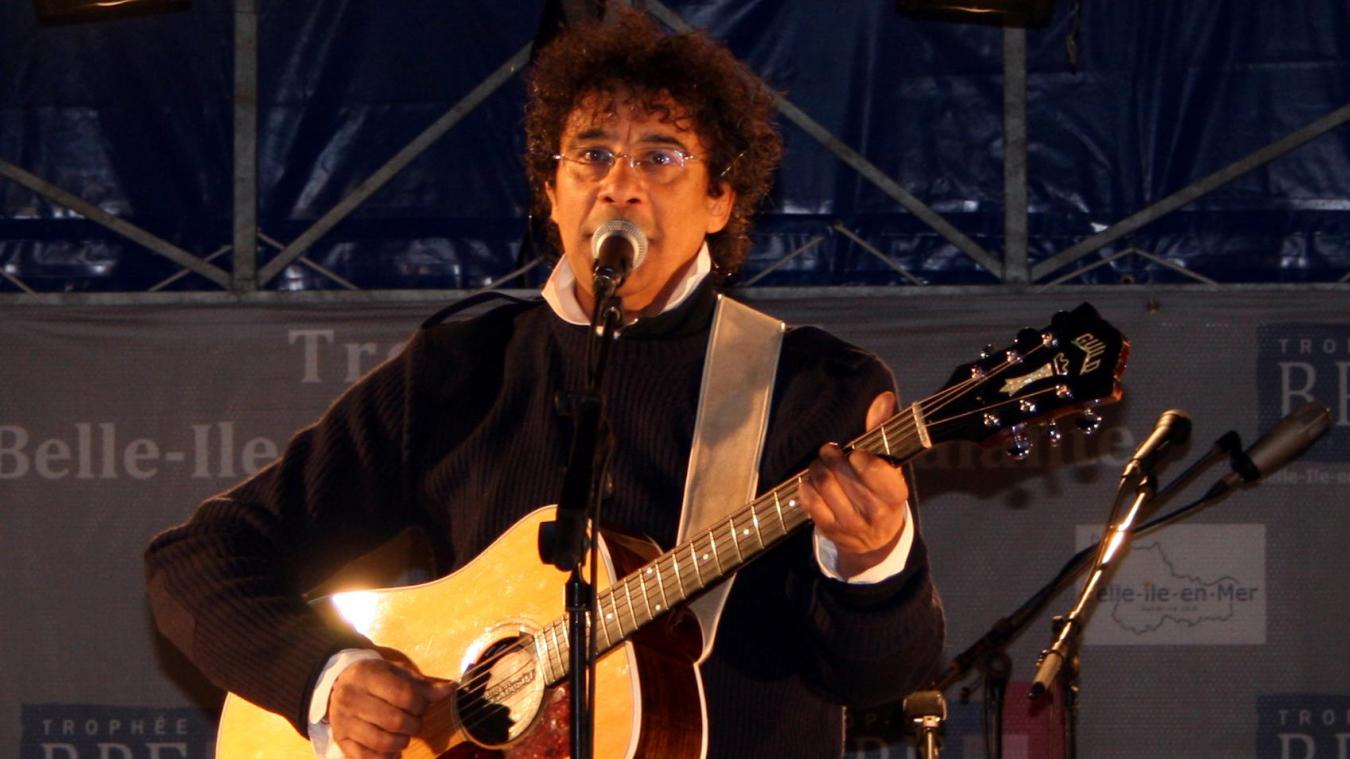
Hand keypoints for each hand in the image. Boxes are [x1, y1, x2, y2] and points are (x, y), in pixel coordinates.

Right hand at [328, 654, 452, 757]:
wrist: (337, 683)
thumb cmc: (375, 677)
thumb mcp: (397, 673)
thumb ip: (422, 685)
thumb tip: (451, 689)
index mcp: (367, 675)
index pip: (404, 695)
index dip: (420, 705)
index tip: (421, 706)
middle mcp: (350, 698)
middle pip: (395, 720)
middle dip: (414, 725)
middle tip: (414, 722)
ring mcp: (343, 721)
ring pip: (382, 741)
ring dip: (402, 742)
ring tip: (404, 734)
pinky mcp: (340, 740)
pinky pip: (366, 758)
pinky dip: (385, 757)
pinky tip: (392, 749)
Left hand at [798, 391, 908, 578]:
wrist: (875, 541)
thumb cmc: (882, 493)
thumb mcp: (889, 465)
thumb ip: (883, 430)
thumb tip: (883, 398)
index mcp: (895, 494)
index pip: (873, 470)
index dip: (859, 456)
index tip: (856, 453)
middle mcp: (874, 512)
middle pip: (841, 473)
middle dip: (832, 456)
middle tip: (831, 451)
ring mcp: (850, 523)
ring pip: (823, 483)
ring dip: (818, 467)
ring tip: (823, 464)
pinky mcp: (828, 529)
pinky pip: (808, 498)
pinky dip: (806, 484)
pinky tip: (814, 481)